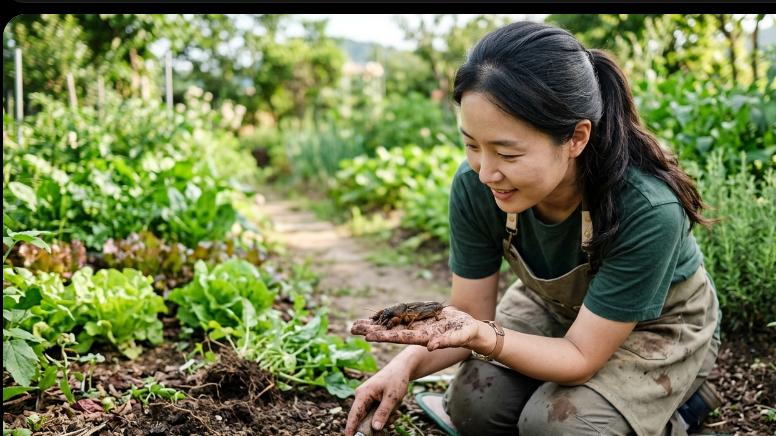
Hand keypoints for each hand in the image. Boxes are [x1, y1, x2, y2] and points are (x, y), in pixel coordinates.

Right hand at [344, 360, 409, 435]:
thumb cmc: (396, 379)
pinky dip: (385, 415)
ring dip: (384, 419)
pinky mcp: (372, 402)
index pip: (354, 414)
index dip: (351, 427)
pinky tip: (394, 411)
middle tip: (388, 424)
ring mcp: (367, 400)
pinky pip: (376, 414)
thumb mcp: (392, 397)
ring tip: (396, 412)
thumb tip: (375, 428)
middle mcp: (362, 397)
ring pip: (372, 418)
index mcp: (363, 394)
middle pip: (363, 419)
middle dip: (375, 424)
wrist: (401, 369)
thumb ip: (383, 412)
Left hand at [351, 306, 481, 351]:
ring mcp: (417, 325)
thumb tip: (431, 346)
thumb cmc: (467, 334)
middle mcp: (416, 332)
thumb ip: (445, 341)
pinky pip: (401, 315)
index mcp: (423, 337)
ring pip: (392, 323)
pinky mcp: (420, 318)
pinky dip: (388, 314)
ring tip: (358, 323)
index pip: (399, 338)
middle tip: (353, 329)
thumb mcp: (458, 338)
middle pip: (390, 331)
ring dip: (376, 323)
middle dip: (372, 330)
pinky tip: (376, 315)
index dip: (384, 337)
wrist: (471, 329)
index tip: (368, 336)